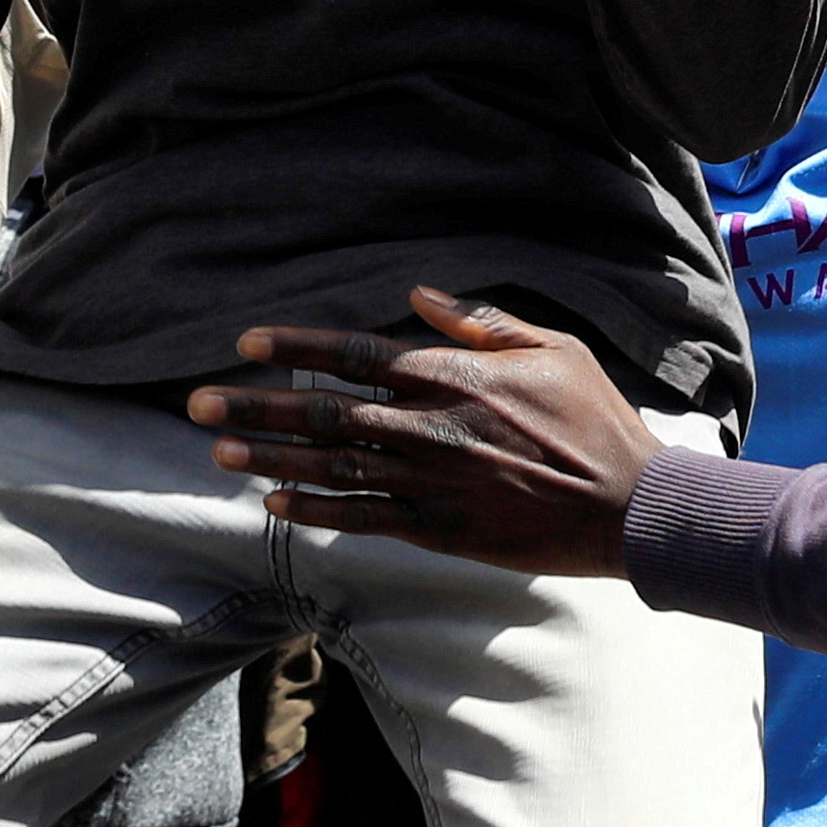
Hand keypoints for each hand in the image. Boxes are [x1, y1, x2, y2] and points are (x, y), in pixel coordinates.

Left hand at [185, 297, 646, 575]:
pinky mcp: (439, 530)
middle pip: (323, 414)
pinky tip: (274, 505)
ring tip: (218, 451)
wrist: (628, 506)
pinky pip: (362, 518)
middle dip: (255, 407)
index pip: (355, 355)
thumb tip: (421, 295)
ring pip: (331, 467)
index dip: (295, 350)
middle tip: (198, 405)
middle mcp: (430, 428)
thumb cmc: (596, 419)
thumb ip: (481, 322)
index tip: (247, 345)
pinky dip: (314, 511)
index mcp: (453, 377)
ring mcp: (430, 483)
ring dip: (270, 459)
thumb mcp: (551, 348)